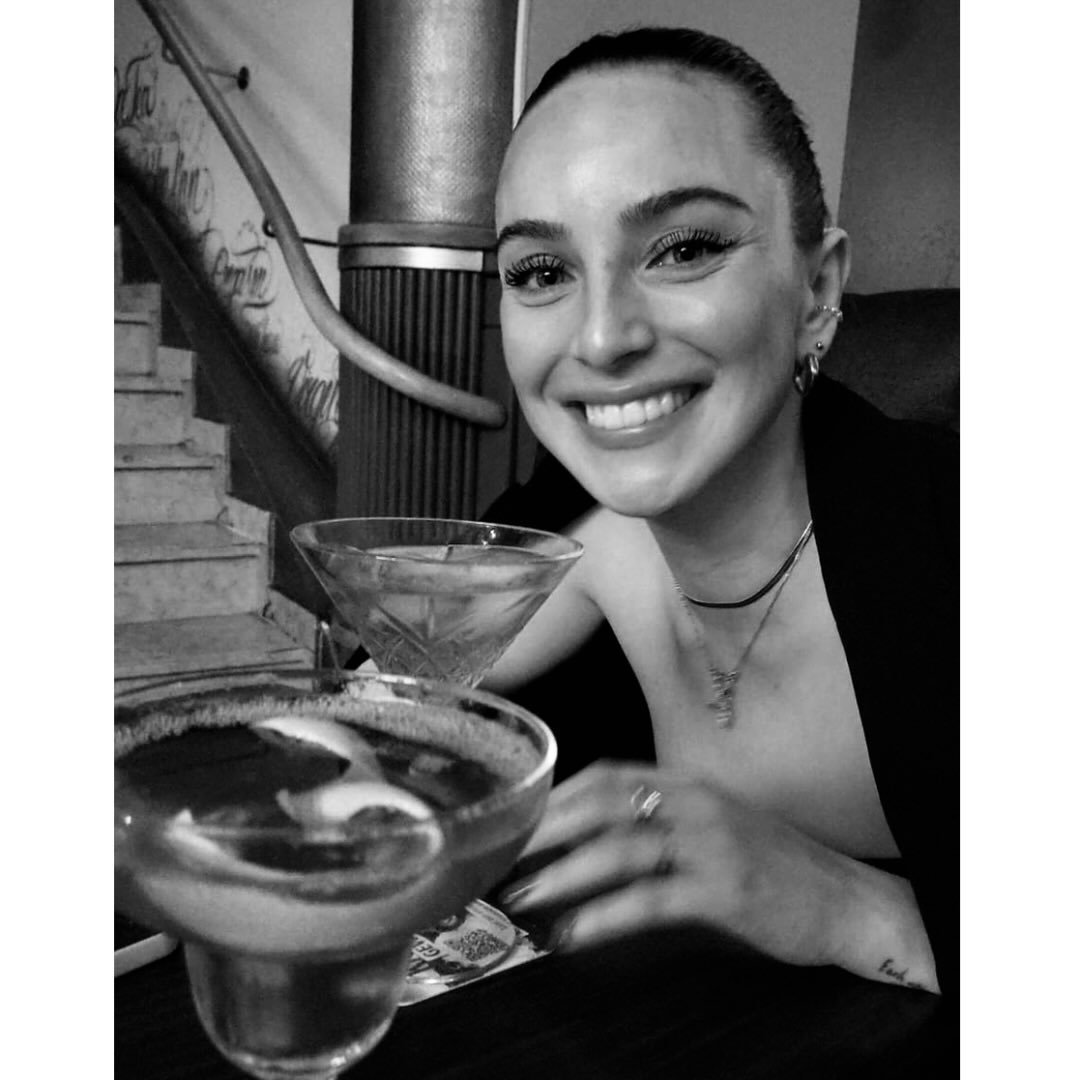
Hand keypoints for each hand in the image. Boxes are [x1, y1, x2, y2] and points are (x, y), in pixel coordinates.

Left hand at [498, 760, 860, 970]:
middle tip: (502, 854)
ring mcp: (711, 844)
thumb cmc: (771, 866)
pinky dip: (605, 916)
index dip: (558, 795)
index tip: (518, 817)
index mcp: (688, 786)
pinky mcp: (724, 890)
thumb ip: (660, 824)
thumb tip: (586, 839)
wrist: (846, 900)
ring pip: (621, 849)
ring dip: (564, 873)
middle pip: (605, 803)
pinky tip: (574, 935)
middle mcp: (695, 804)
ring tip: (523, 897)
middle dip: (546, 828)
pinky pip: (651, 900)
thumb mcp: (713, 828)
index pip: (608, 775)